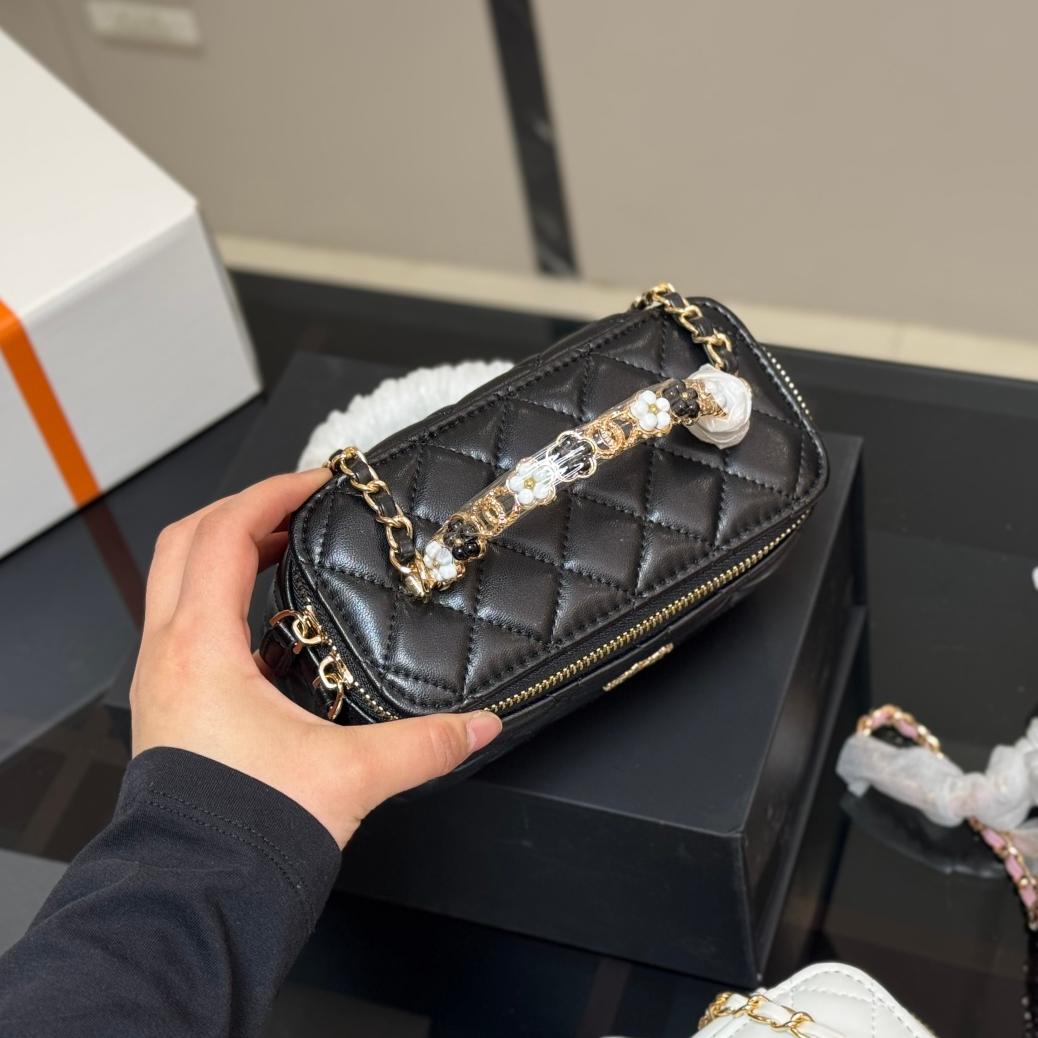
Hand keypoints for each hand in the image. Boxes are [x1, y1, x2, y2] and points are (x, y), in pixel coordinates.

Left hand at [130, 469, 501, 847]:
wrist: (197, 896)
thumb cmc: (247, 831)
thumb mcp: (350, 775)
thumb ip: (425, 745)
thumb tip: (480, 727)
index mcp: (201, 650)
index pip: (225, 535)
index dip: (270, 495)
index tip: (316, 482)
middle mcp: (170, 654)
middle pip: (186, 542)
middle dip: (244, 510)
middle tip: (298, 505)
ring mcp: (165, 678)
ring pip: (178, 580)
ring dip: (229, 551)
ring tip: (286, 548)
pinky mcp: (173, 703)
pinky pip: (186, 621)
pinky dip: (224, 597)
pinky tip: (273, 623)